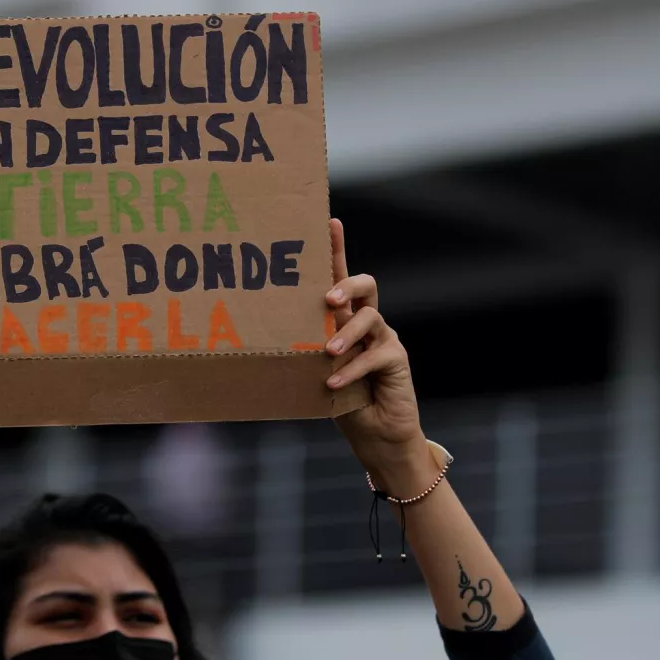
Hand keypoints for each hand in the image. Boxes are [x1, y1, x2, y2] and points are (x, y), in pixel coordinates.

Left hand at [324, 220, 429, 489]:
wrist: (375, 437)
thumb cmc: (337, 400)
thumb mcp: (312, 371)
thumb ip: (301, 350)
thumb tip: (264, 337)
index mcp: (344, 319)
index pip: (339, 277)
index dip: (336, 249)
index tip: (328, 222)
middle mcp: (366, 322)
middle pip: (366, 286)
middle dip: (347, 285)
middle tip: (328, 299)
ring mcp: (383, 339)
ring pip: (370, 318)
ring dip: (346, 334)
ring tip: (327, 352)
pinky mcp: (396, 360)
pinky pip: (376, 355)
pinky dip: (352, 368)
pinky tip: (333, 380)